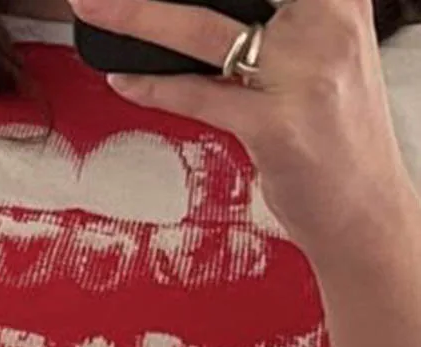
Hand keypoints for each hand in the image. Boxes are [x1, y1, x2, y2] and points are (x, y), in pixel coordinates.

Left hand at [69, 0, 414, 253]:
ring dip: (136, 16)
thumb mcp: (329, 59)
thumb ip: (288, 25)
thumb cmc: (339, 142)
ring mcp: (302, 75)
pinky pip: (198, 95)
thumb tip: (214, 12)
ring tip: (93, 6)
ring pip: (201, 30)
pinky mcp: (275, 126)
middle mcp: (327, 26)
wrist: (365, 213)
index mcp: (340, 2)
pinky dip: (153, 87)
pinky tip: (126, 80)